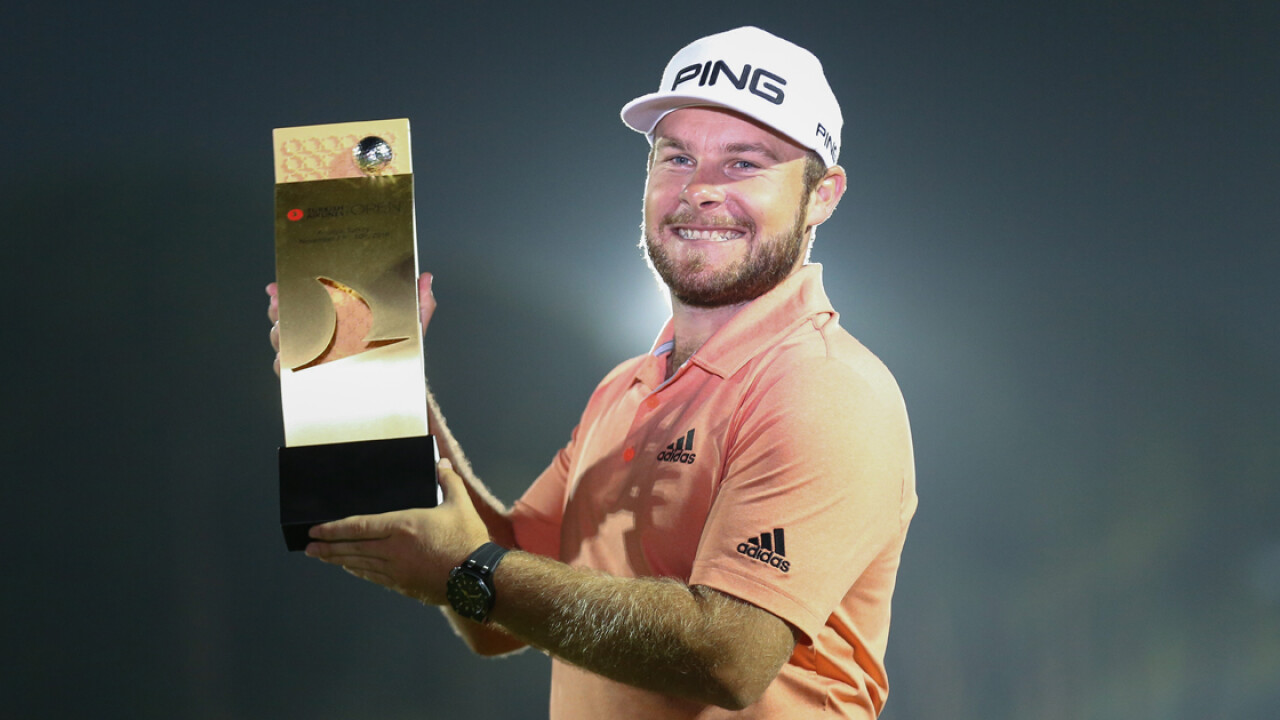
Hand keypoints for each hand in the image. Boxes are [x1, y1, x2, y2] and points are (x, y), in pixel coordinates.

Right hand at [267, 272, 434, 376]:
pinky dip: (283, 361)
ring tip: (286, 327)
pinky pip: (286, 367)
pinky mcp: (309, 375)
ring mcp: (312, 353)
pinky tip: (288, 356)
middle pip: (286, 315)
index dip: (287, 289)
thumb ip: (419, 301)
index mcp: (339, 313)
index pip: (305, 295)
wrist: (397, 385)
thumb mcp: (411, 324)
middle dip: (279, 308)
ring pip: (282, 338)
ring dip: (281, 332)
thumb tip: (427, 277)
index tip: (278, 286)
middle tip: (280, 302)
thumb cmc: (400, 351)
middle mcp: (321, 331)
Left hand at [304, 458, 490, 605]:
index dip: (333, 528)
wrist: (477, 578)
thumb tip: (442, 464)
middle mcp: (393, 550)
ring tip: (323, 557)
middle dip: (328, 546)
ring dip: (339, 560)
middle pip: (352, 548)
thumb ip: (448, 482)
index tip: (315, 529)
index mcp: (403, 526)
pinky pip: (374, 577)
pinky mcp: (404, 586)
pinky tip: (352, 569)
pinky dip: (359, 571)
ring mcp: (396, 570)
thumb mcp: (460, 505)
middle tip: (309, 546)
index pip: (358, 526)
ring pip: (360, 564)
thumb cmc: (468, 540)